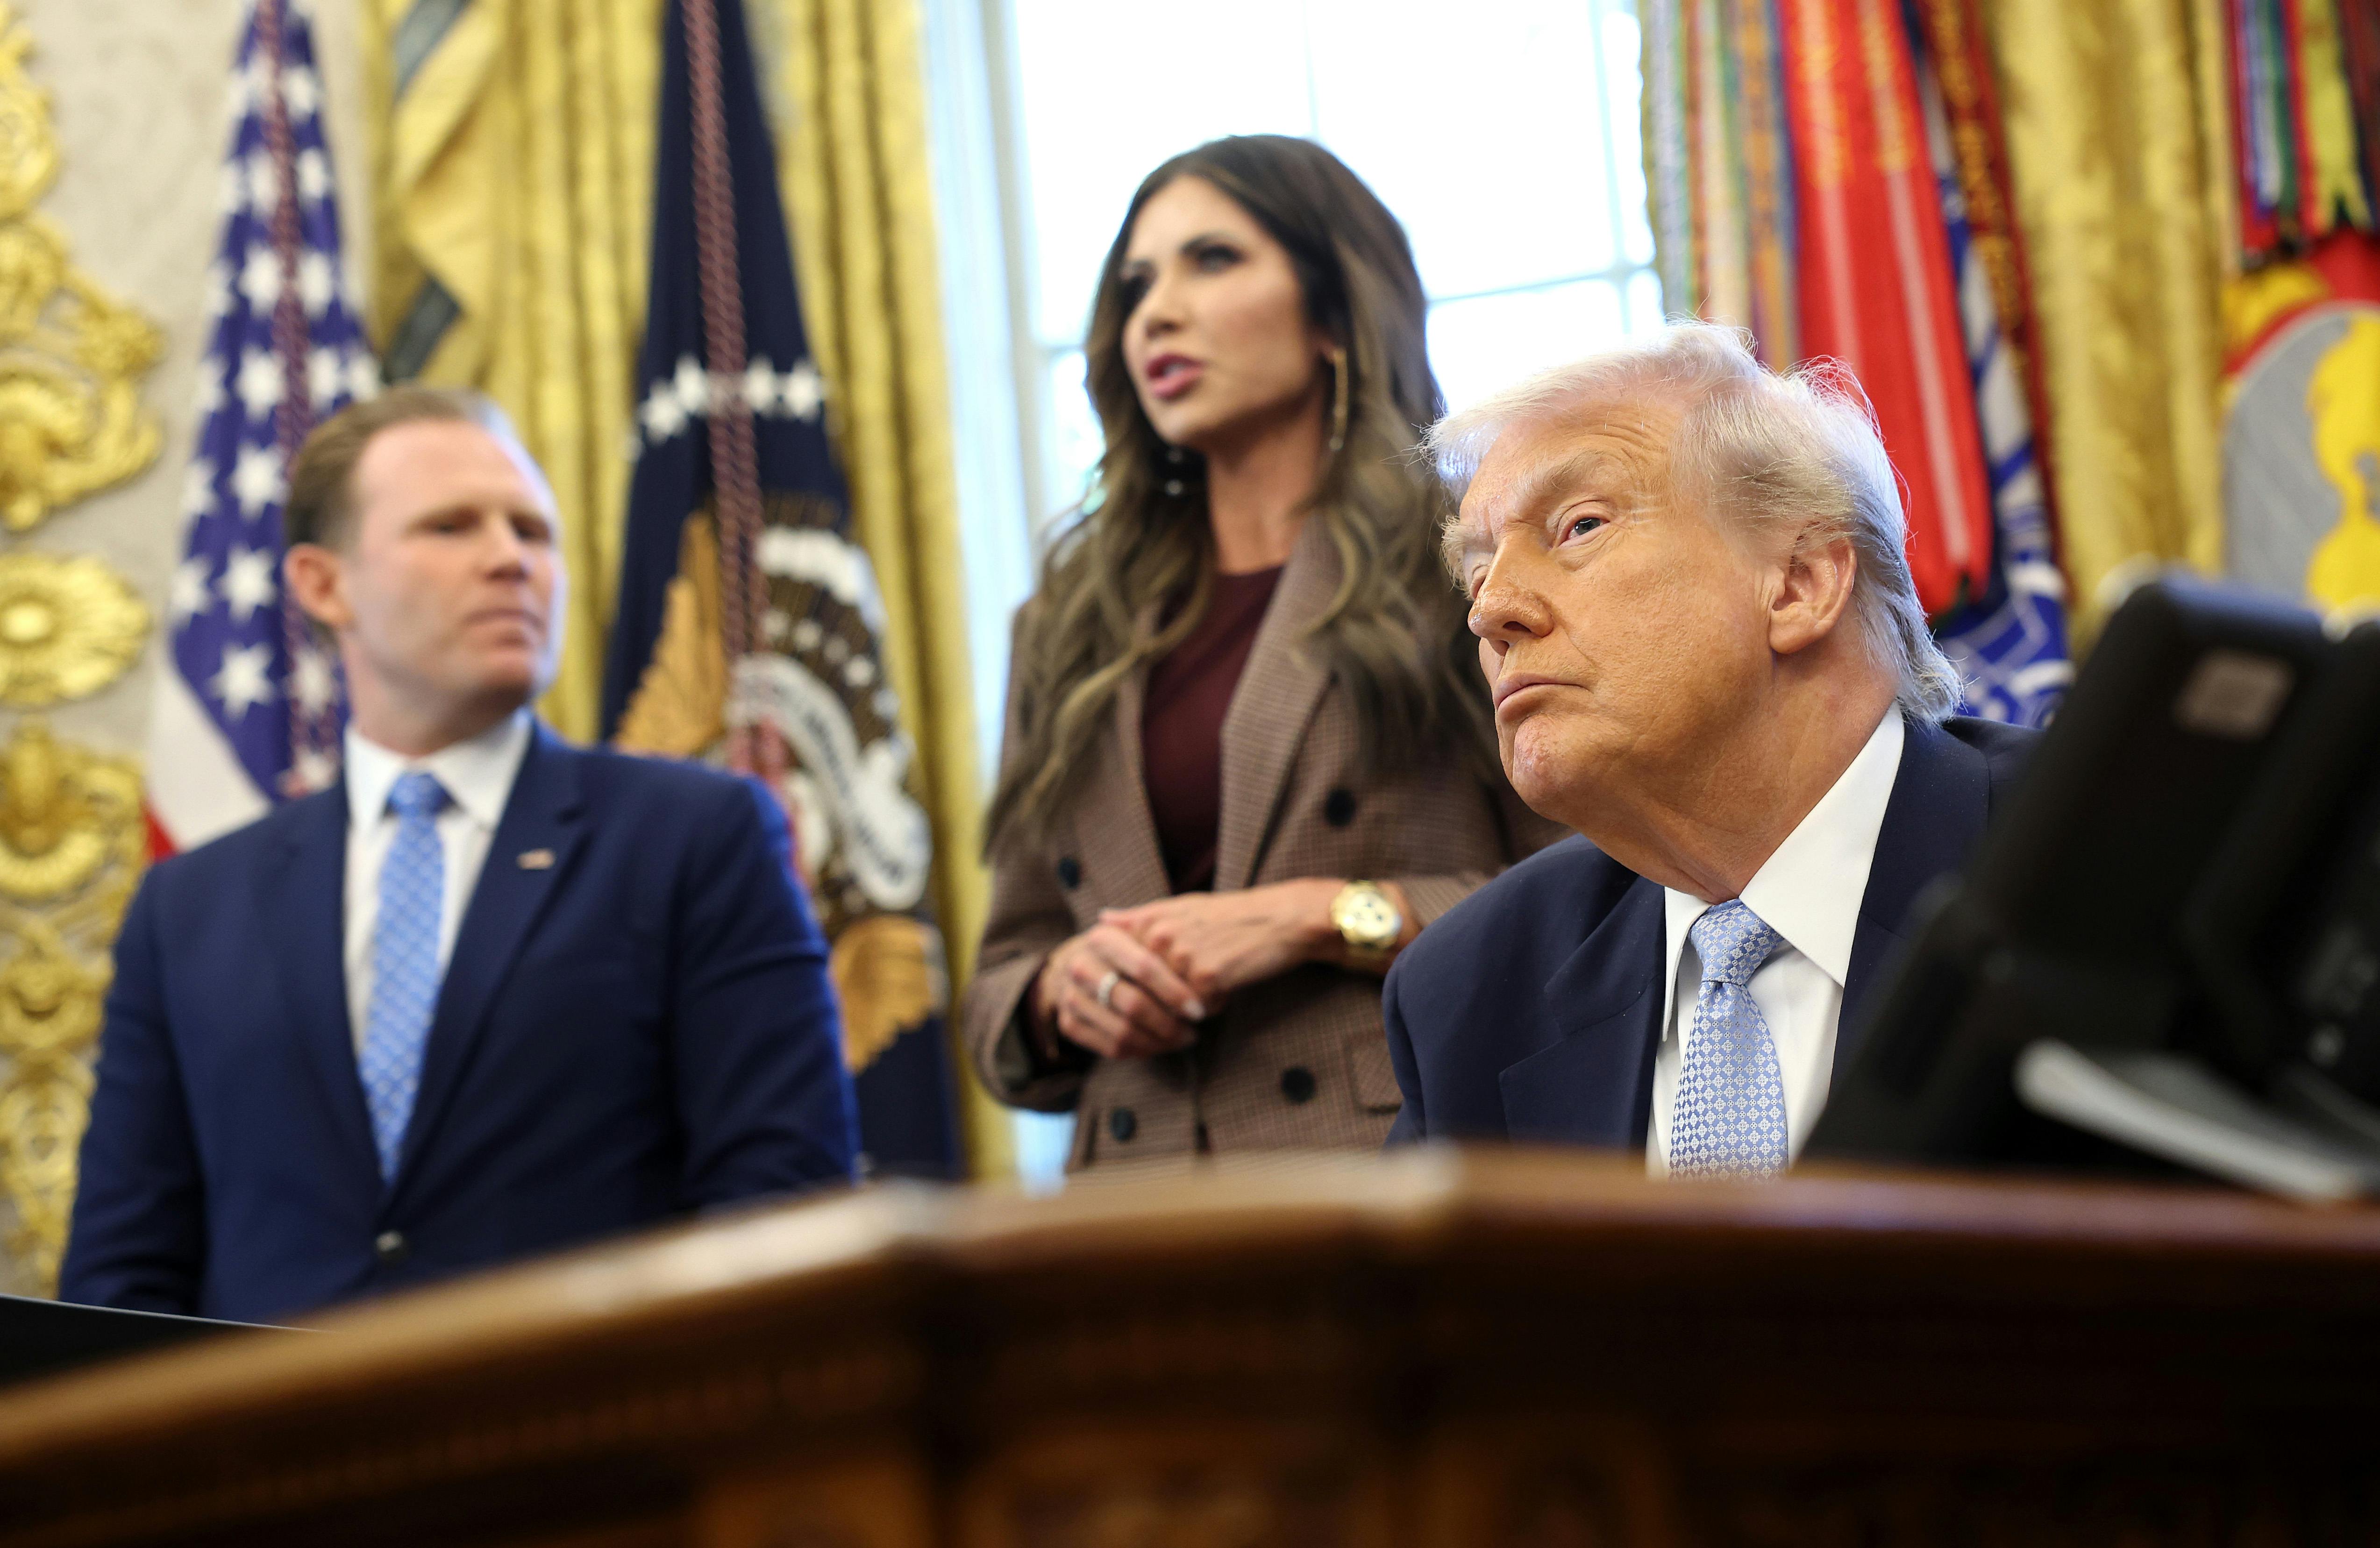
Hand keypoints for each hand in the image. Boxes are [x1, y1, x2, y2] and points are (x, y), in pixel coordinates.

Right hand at [1030, 922, 1206, 1060]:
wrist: (1078, 962)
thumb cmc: (1124, 948)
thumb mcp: (1139, 934)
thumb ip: (1165, 945)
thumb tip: (1203, 966)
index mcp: (1103, 939)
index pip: (1145, 968)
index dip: (1175, 992)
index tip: (1198, 1010)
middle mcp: (1081, 966)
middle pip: (1133, 1005)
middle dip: (1169, 1025)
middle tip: (1193, 1032)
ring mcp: (1071, 997)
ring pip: (1123, 1032)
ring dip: (1158, 1043)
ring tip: (1181, 1040)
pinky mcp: (1068, 1023)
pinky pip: (1111, 1048)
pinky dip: (1140, 1051)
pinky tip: (1158, 1045)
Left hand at [1099, 879, 1344, 1008]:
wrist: (1280, 918)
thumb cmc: (1230, 915)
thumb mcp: (1181, 907)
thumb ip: (1138, 917)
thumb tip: (1101, 919)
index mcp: (1149, 921)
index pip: (1124, 971)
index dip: (1141, 985)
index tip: (1159, 982)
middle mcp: (1159, 937)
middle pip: (1144, 993)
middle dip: (1166, 1000)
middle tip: (1194, 986)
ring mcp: (1181, 957)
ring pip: (1172, 1004)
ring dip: (1193, 1002)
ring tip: (1217, 976)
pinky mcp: (1206, 978)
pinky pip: (1200, 1010)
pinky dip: (1216, 1004)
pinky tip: (1231, 982)